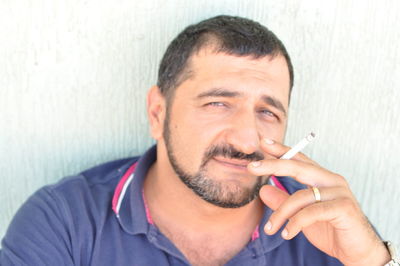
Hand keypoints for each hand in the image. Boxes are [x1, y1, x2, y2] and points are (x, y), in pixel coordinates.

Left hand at [247, 139, 390, 265]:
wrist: (358, 252)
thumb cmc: (331, 230)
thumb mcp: (301, 216)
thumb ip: (284, 202)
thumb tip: (263, 190)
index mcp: (322, 178)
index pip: (300, 159)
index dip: (282, 150)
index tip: (264, 142)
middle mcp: (332, 180)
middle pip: (298, 167)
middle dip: (272, 165)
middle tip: (251, 168)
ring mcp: (339, 193)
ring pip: (300, 196)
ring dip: (280, 214)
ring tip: (270, 229)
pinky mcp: (344, 208)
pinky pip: (311, 212)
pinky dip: (295, 224)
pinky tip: (287, 234)